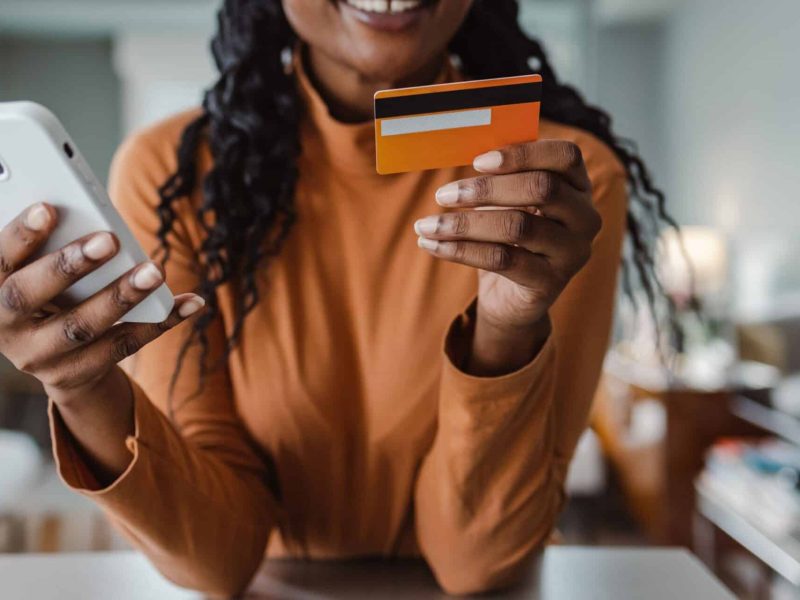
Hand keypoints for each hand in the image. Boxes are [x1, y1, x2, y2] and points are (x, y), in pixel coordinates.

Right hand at [0, 202, 204, 402]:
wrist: (51, 356)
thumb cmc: (44, 288)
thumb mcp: (33, 269)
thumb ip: (46, 247)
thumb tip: (81, 211)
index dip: (19, 236)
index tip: (48, 208)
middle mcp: (6, 327)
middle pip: (31, 295)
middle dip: (70, 265)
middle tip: (109, 239)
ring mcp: (40, 356)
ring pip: (82, 326)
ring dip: (122, 296)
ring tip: (154, 270)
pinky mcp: (77, 372)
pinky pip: (124, 345)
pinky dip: (161, 322)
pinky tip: (191, 302)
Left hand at [415, 141, 600, 372]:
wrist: (513, 298)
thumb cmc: (508, 238)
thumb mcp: (507, 202)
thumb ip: (499, 177)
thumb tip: (464, 152)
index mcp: (579, 186)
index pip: (565, 157)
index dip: (523, 154)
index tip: (478, 161)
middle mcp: (585, 218)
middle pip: (541, 188)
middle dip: (486, 189)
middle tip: (443, 195)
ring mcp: (572, 252)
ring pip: (518, 226)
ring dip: (464, 224)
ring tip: (427, 225)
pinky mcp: (550, 283)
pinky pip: (502, 260)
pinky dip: (461, 250)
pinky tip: (433, 245)